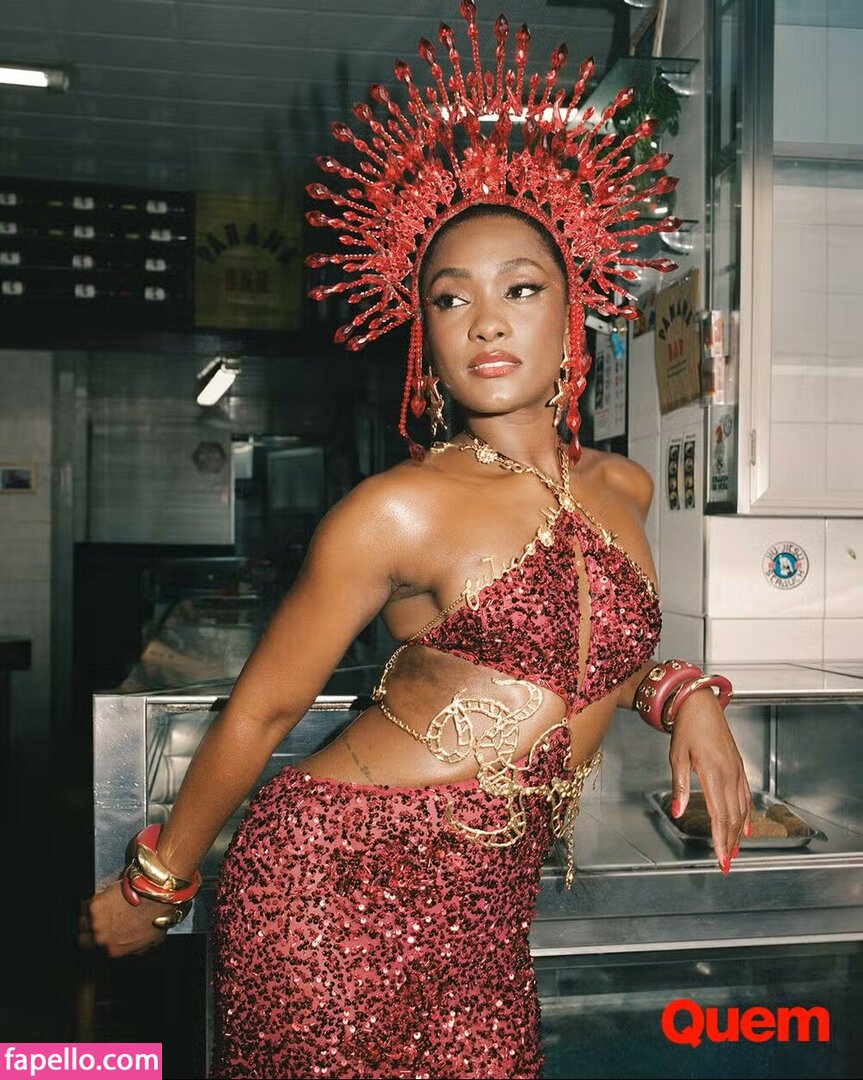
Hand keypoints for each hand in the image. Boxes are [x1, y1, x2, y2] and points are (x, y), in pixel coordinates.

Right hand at [81, 876, 171, 958]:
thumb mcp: (149, 942)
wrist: (156, 895)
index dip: (98, 942)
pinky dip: (93, 902)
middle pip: (84, 939)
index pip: (95, 952)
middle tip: (98, 922)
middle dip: (89, 932)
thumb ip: (134, 949)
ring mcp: (96, 923)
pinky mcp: (94, 906)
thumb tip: (131, 950)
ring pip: (82, 921)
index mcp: (113, 951)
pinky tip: (103, 898)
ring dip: (89, 917)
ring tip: (101, 910)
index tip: (101, 934)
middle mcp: (101, 940)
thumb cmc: (156, 915)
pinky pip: (86, 906)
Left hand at [667, 687, 751, 873]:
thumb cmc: (686, 729)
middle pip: (733, 817)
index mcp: (713, 773)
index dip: (720, 840)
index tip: (720, 859)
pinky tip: (745, 827)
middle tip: (726, 864)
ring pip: (742, 809)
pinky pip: (746, 796)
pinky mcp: (738, 766)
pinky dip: (746, 814)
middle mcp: (730, 774)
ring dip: (738, 832)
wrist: (700, 705)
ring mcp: (737, 770)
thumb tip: (676, 811)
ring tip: (734, 851)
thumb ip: (679, 786)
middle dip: (730, 843)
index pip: (719, 815)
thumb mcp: (677, 757)